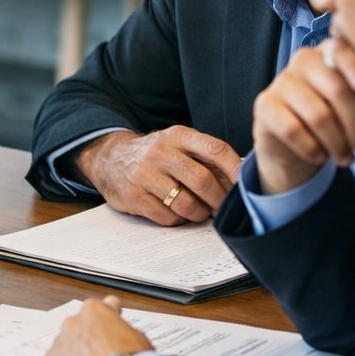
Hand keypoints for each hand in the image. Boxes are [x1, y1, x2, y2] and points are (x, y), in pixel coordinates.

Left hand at [42, 295, 153, 355]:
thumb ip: (120, 325)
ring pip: (65, 350)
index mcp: (92, 310)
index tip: (107, 327)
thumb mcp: (136, 335)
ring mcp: (58, 344)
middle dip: (86, 342)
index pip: (96, 310)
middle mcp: (71, 323)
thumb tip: (117, 323)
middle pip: (77, 330)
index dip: (104, 321)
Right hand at [73, 127, 241, 225]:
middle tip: (223, 208)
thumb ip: (206, 158)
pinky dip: (178, 219)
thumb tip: (239, 181)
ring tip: (199, 211)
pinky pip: (168, 217)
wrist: (108, 158)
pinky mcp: (134, 196)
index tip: (245, 187)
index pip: (215, 149)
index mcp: (178, 136)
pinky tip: (176, 212)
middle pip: (202, 181)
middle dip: (219, 200)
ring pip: (186, 204)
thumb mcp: (178, 144)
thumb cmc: (155, 155)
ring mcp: (145, 175)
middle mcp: (161, 152)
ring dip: (200, 213)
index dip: (235, 170)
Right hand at [252, 40, 354, 194]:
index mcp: (328, 54)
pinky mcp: (264, 106)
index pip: (339, 49)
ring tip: (348, 157)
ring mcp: (280, 83)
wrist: (297, 144)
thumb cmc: (336, 118)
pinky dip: (312, 147)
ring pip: (316, 113)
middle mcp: (301, 62)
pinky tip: (321, 157)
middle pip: (334, 87)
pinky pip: (291, 128)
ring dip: (337, 141)